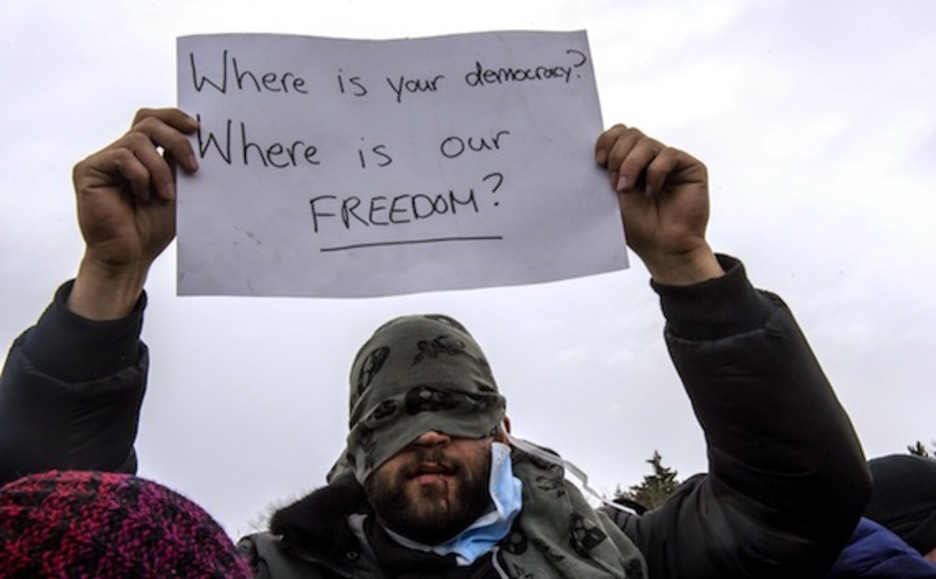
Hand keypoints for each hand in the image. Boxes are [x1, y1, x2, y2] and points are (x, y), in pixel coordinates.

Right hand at [68, 108, 198, 318]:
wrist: (132, 256)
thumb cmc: (153, 227)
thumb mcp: (176, 189)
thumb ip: (178, 162)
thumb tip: (197, 134)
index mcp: (140, 155)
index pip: (153, 120)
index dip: (173, 117)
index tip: (196, 127)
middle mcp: (120, 153)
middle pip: (147, 122)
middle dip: (176, 140)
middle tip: (193, 166)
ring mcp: (103, 161)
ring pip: (138, 141)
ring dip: (160, 169)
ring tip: (166, 195)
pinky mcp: (88, 170)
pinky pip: (122, 157)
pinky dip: (141, 176)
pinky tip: (143, 196)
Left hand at [595, 124, 722, 284]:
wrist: (663, 249)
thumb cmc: (639, 228)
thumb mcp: (613, 196)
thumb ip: (607, 171)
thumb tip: (595, 152)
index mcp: (630, 163)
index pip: (618, 135)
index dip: (607, 141)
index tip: (599, 161)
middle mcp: (650, 160)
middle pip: (630, 134)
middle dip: (617, 155)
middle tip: (614, 181)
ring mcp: (670, 162)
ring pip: (646, 143)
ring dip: (632, 165)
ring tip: (627, 188)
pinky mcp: (690, 167)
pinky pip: (668, 155)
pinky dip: (655, 172)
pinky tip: (651, 191)